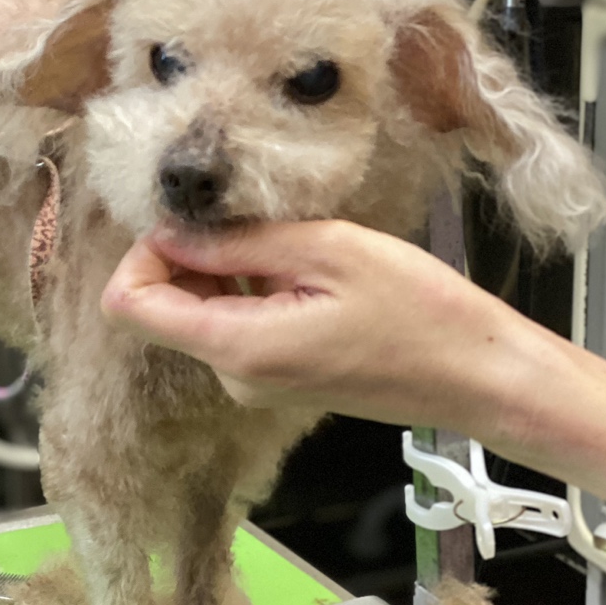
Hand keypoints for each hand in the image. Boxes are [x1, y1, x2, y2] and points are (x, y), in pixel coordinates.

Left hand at [101, 219, 506, 425]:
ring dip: (229, 269)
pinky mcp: (280, 378)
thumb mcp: (325, 252)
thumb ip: (237, 244)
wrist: (477, 375)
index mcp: (236, 348)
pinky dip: (253, 289)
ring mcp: (256, 383)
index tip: (194, 221)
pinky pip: (237, 325)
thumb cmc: (416, 309)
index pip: (128, 305)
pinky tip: (307, 271)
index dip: (144, 253)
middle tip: (258, 221)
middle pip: (162, 306)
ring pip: (201, 311)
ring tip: (296, 247)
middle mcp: (234, 376)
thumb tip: (167, 232)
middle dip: (191, 255)